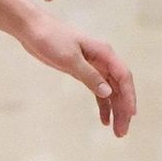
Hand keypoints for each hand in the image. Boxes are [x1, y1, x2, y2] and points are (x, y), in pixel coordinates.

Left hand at [17, 14, 136, 136]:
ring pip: (110, 91)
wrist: (31, 28)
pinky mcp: (81, 70)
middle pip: (119, 87)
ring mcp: (93, 65)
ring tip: (116, 131)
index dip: (129, 97)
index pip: (124, 77)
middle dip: (123, 109)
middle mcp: (103, 59)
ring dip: (114, 110)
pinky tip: (104, 119)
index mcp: (104, 52)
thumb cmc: (50, 38)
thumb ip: (89, 75)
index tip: (130, 115)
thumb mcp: (69, 58)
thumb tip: (108, 93)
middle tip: (122, 132)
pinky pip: (97, 90)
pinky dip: (102, 104)